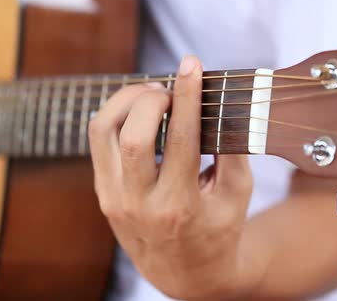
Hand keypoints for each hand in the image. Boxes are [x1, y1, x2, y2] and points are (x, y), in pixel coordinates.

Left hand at [88, 56, 255, 299]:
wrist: (183, 272)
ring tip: (150, 93)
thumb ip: (233, 150)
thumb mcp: (238, 196)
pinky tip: (136, 110)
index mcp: (179, 205)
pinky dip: (115, 116)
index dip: (186, 96)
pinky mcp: (102, 192)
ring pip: (102, 132)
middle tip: (169, 88)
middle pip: (131, 135)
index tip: (191, 65)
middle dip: (150, 98)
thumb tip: (222, 101)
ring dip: (124, 100)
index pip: (179, 139)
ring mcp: (114, 198)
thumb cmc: (217, 230)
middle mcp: (139, 203)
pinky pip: (99, 142)